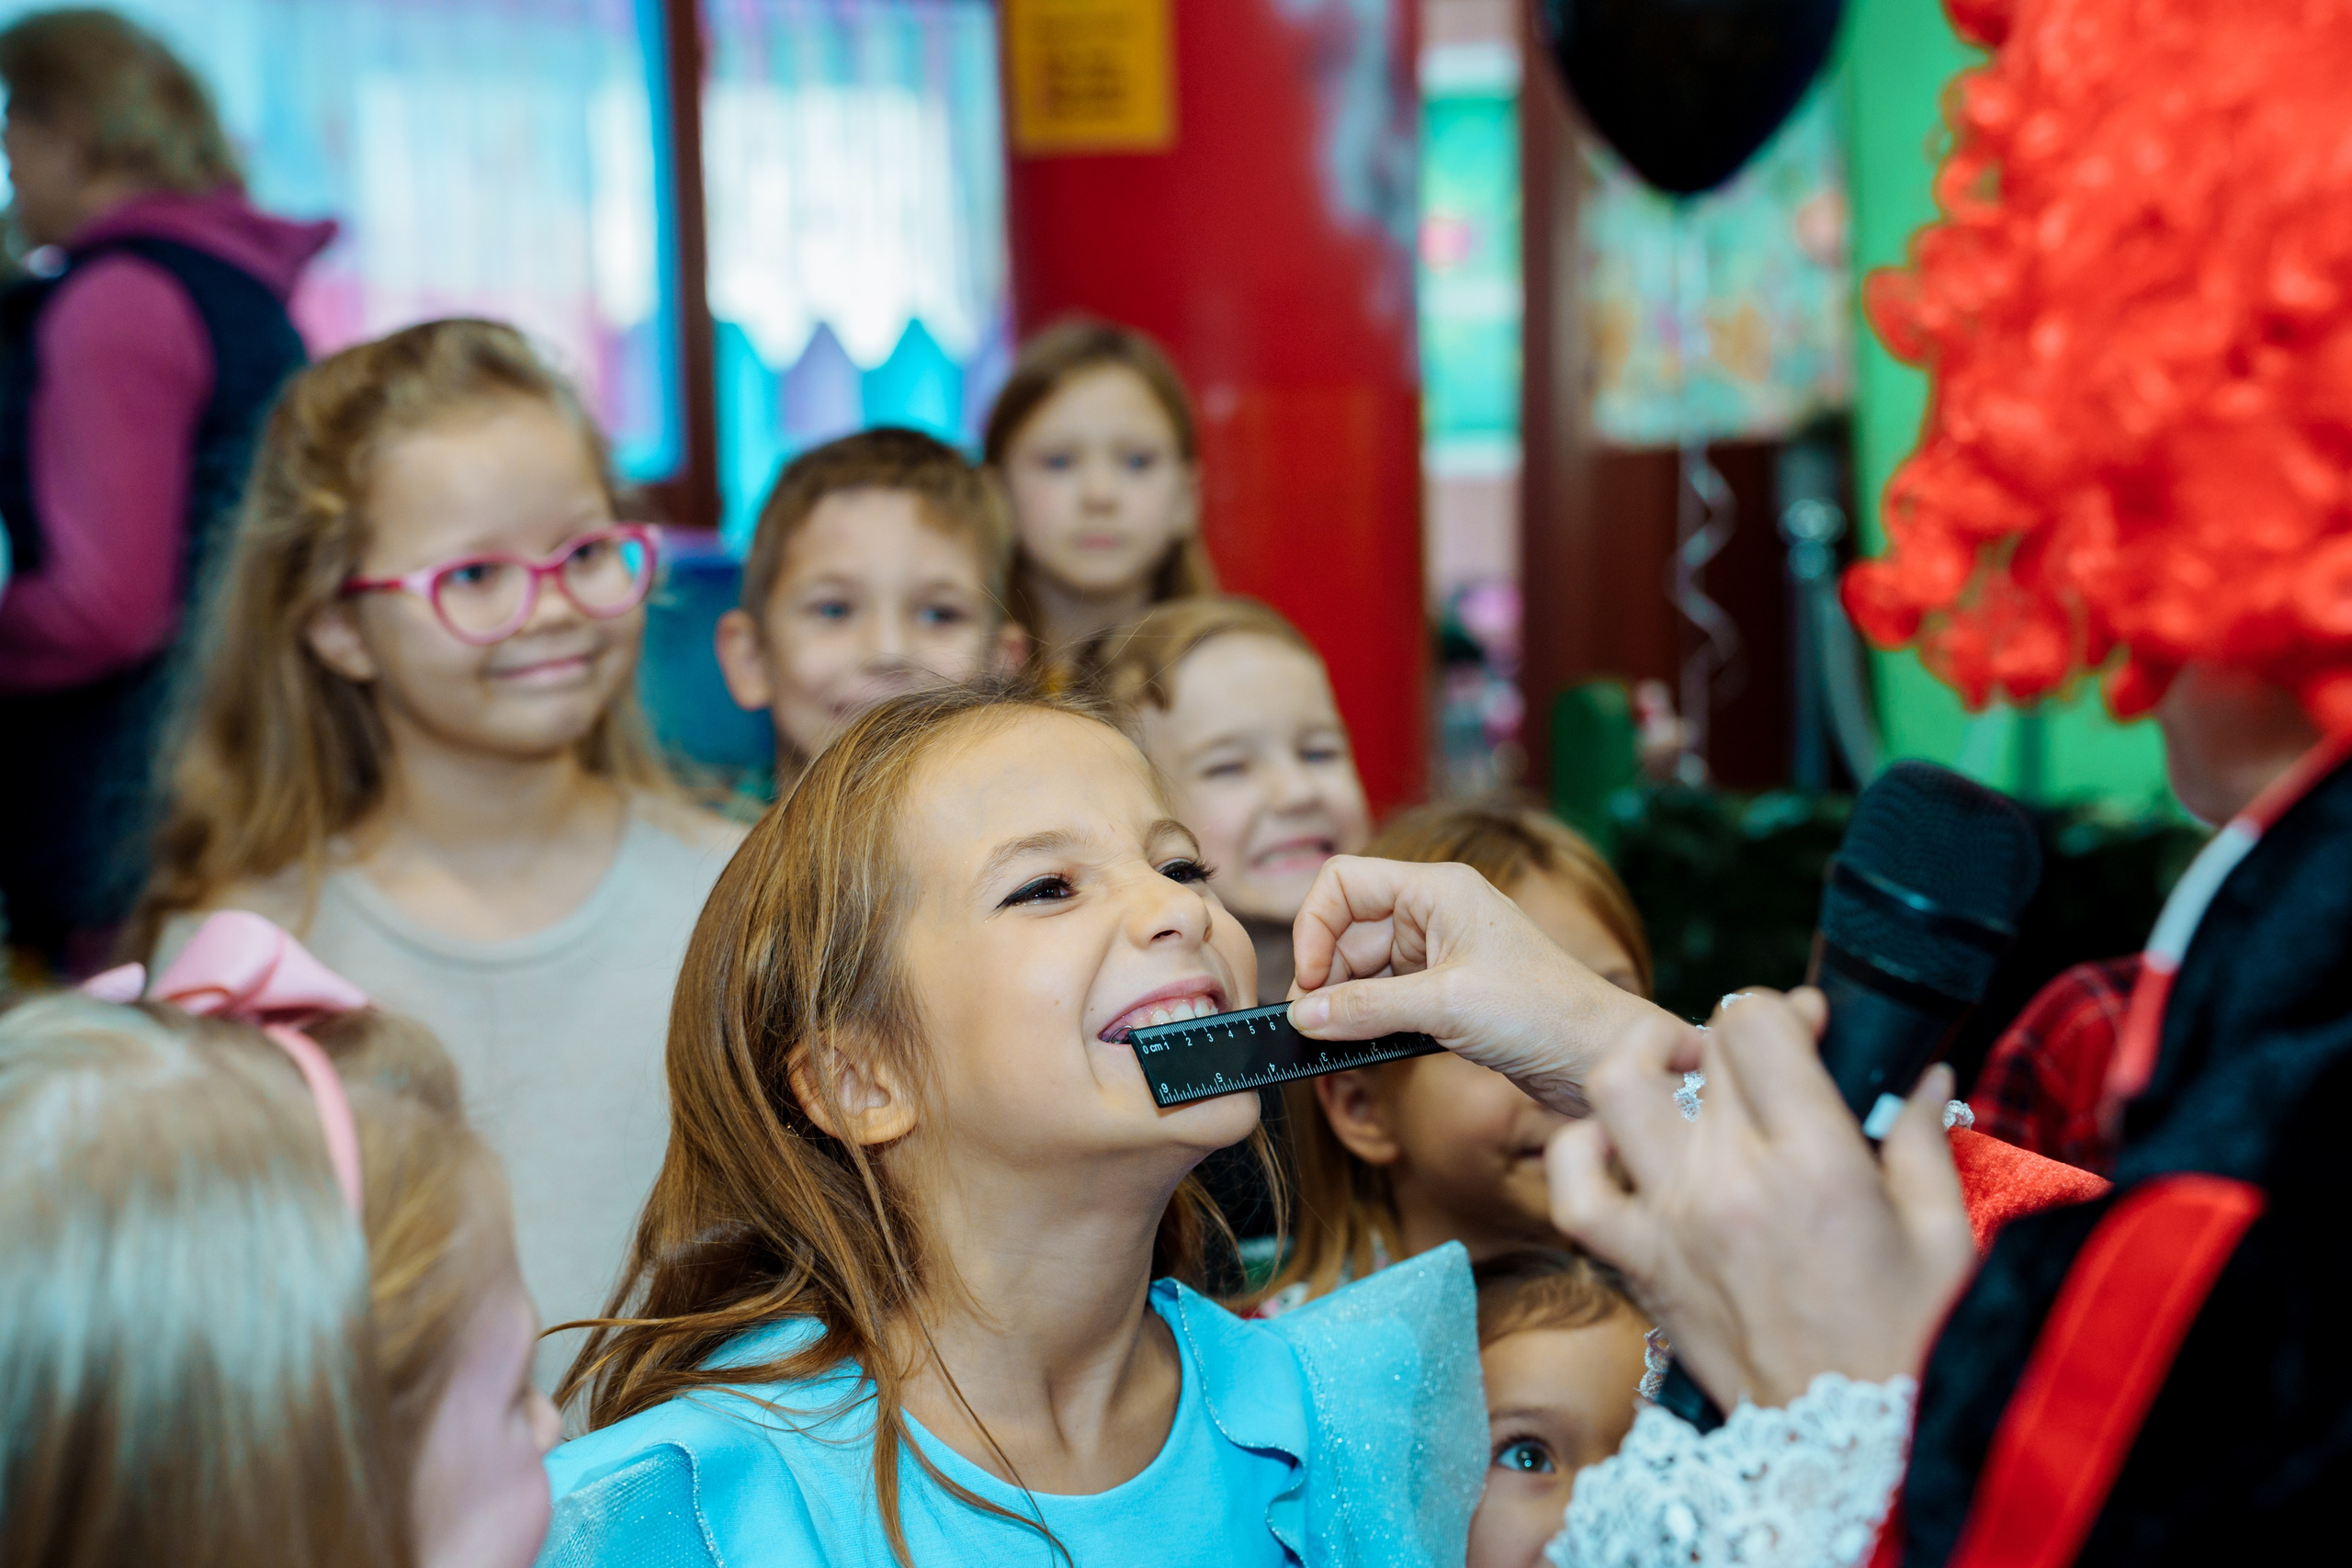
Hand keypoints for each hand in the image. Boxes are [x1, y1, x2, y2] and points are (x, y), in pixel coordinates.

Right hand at [1285, 856, 1680, 1114]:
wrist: (1600, 1055)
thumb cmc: (1542, 1012)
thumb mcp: (1444, 1006)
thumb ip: (1365, 1009)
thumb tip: (1303, 1016)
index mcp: (1438, 889)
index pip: (1344, 883)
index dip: (1313, 927)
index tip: (1307, 981)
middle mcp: (1436, 913)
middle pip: (1348, 930)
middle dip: (1325, 975)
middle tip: (1313, 1025)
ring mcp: (1441, 955)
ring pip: (1365, 969)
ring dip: (1345, 1003)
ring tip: (1336, 1041)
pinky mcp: (1448, 994)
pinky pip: (1388, 998)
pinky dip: (1369, 1020)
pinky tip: (1360, 1046)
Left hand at [1547, 989, 1976, 1409]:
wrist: (1851, 1444)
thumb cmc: (1907, 1340)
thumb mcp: (1944, 1232)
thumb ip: (1924, 1140)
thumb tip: (1926, 1076)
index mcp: (1815, 1162)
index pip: (1755, 1025)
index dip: (1779, 1011)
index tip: (1805, 1030)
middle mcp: (1731, 1180)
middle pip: (1699, 1050)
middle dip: (1730, 1036)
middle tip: (1762, 1062)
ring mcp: (1671, 1220)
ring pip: (1613, 1090)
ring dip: (1640, 1063)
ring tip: (1676, 1075)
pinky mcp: (1637, 1263)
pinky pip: (1572, 1187)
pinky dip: (1579, 1151)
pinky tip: (1616, 1144)